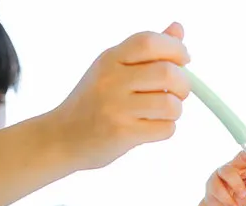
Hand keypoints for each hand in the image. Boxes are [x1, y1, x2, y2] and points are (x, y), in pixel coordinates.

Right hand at [50, 22, 190, 170]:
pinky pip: (165, 129)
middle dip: (183, 84)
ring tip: (161, 112)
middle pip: (168, 73)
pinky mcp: (122, 133)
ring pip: (171, 104)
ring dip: (175, 110)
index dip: (175, 49)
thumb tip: (178, 29)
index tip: (183, 60)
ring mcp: (116, 108)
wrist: (62, 137)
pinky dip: (166, 129)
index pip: (149, 42)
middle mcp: (111, 80)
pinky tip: (150, 127)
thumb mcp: (114, 68)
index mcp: (110, 59)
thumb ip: (146, 51)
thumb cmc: (94, 101)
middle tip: (177, 92)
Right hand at [204, 148, 245, 205]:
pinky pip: (218, 187)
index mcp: (245, 167)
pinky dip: (227, 197)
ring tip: (244, 196)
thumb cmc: (239, 198)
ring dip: (237, 185)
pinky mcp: (212, 183)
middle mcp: (233, 167)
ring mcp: (221, 174)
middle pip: (239, 159)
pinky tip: (232, 204)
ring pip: (228, 172)